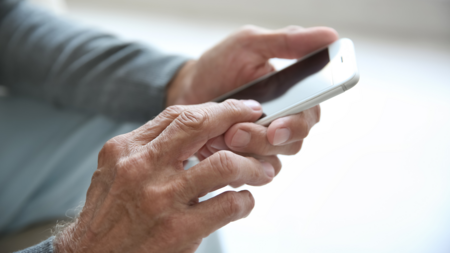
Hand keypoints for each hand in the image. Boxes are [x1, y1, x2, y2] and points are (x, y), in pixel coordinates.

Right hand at [54, 100, 279, 252]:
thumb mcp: (114, 169)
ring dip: (251, 165)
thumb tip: (193, 130)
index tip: (237, 108)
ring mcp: (161, 198)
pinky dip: (245, 201)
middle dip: (237, 118)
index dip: (216, 108)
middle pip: (200, 126)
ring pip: (223, 164)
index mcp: (127, 149)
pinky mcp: (178, 230)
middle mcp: (142, 167)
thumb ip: (148, 147)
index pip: (179, 114)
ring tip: (262, 170)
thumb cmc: (108, 213)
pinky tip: (243, 201)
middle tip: (257, 123)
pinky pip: (228, 205)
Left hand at [167, 25, 336, 158]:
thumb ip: (288, 41)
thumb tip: (331, 36)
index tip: (276, 127)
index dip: (297, 125)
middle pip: (292, 143)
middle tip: (236, 132)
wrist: (185, 90)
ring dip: (247, 152)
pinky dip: (235, 165)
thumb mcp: (249, 44)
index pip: (310, 115)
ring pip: (272, 161)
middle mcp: (281, 122)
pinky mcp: (244, 159)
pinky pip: (250, 174)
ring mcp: (262, 143)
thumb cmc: (219, 65)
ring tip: (221, 137)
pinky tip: (215, 148)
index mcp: (292, 96)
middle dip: (263, 140)